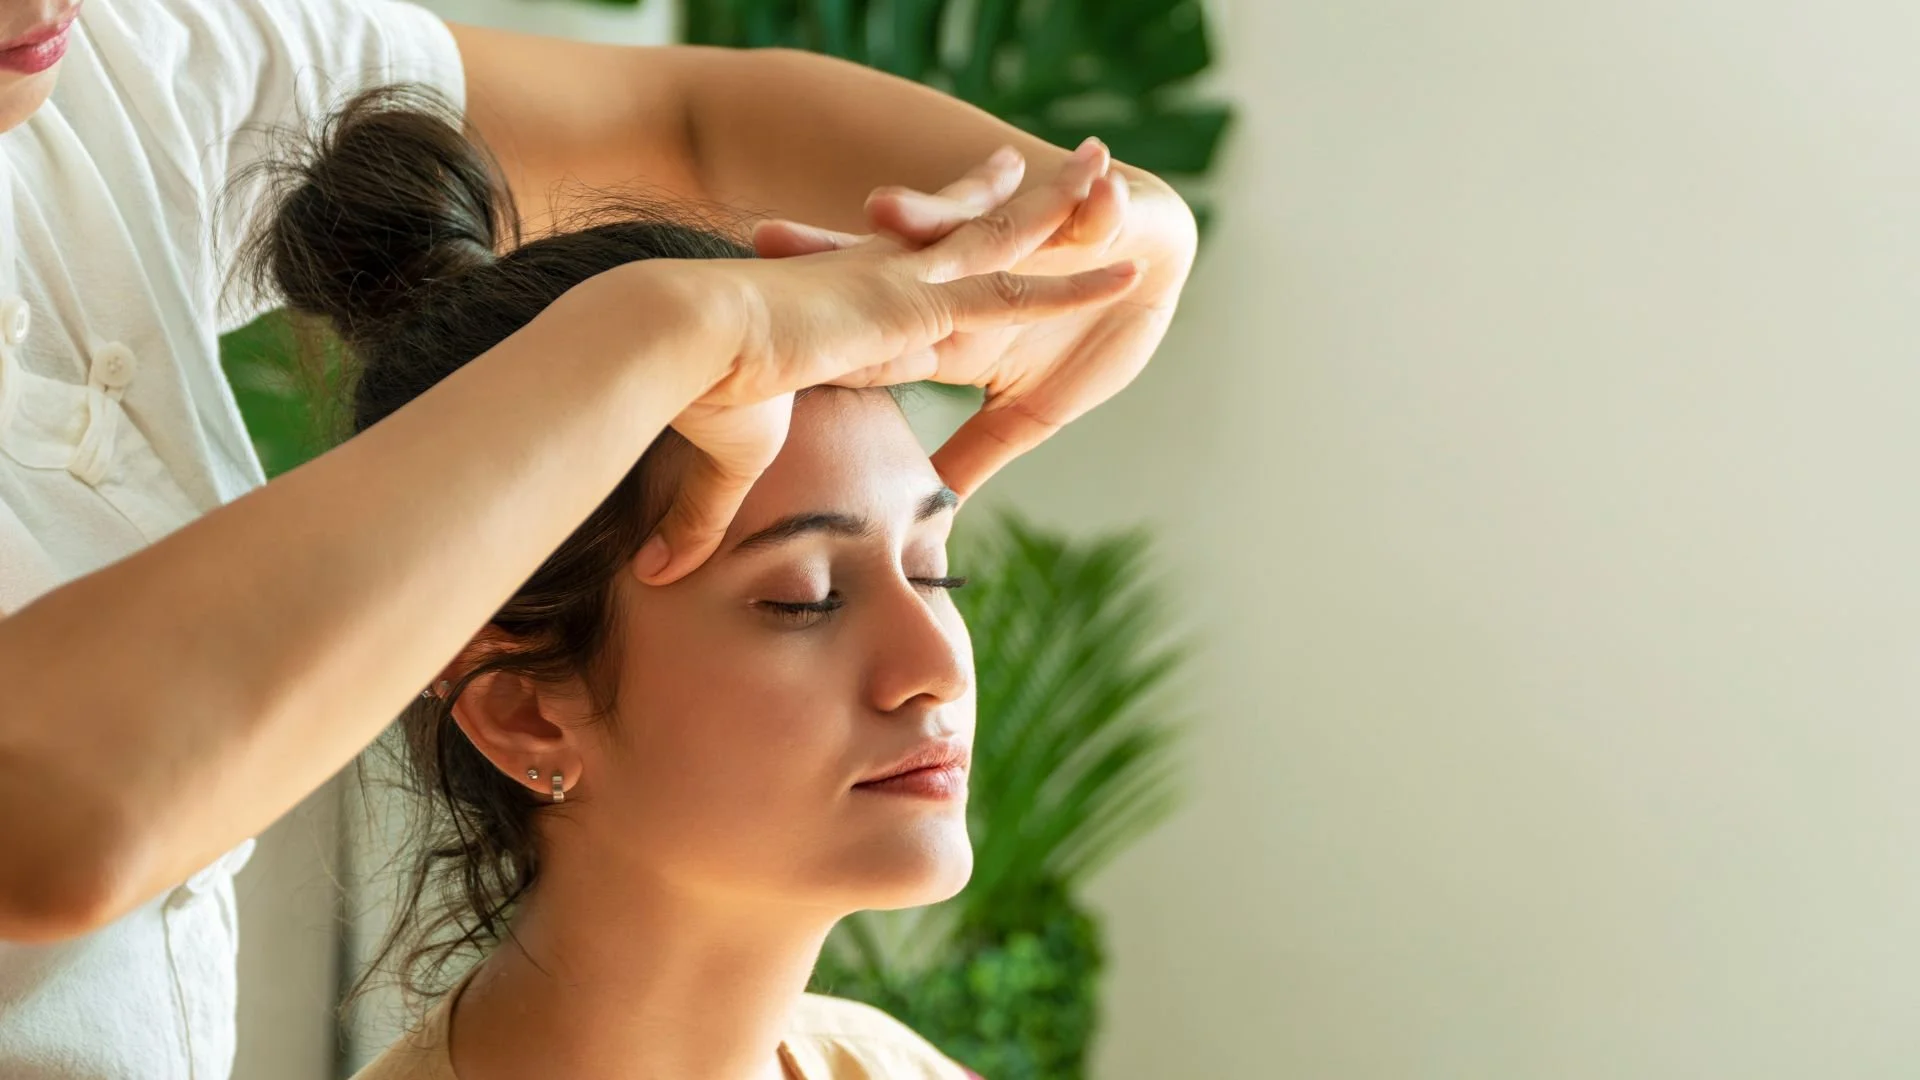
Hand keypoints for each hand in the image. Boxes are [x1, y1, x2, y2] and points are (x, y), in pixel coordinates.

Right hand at [624, 168, 1140, 583]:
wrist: (675, 345)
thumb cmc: (687, 405)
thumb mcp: (722, 466)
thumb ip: (705, 514)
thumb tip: (661, 575)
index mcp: (844, 314)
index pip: (903, 289)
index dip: (930, 265)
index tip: (946, 249)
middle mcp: (880, 287)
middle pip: (960, 242)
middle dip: (999, 205)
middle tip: (1029, 170)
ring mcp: (906, 287)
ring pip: (1005, 250)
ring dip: (1061, 222)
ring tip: (1111, 186)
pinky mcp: (927, 301)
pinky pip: (1023, 292)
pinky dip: (1078, 285)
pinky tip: (1129, 270)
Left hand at [754, 139, 1199, 497]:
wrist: (1151, 254)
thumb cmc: (1088, 332)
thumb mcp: (1031, 410)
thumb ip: (978, 452)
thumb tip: (931, 517)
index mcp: (953, 323)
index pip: (874, 330)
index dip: (819, 330)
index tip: (748, 331)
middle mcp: (971, 276)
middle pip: (889, 266)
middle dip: (835, 252)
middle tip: (765, 240)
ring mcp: (1017, 241)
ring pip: (961, 223)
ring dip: (927, 217)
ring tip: (886, 211)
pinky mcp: (1080, 213)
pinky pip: (1075, 207)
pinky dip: (1074, 203)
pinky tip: (1041, 181)